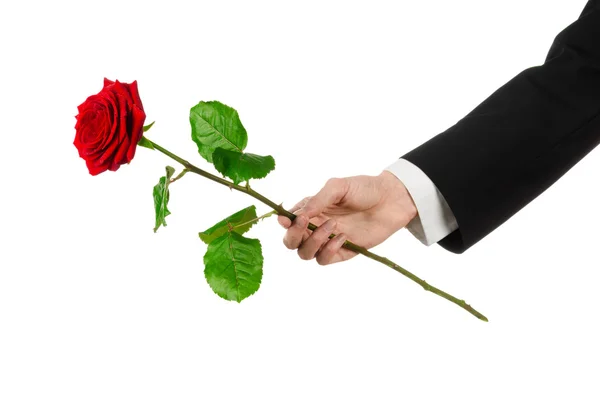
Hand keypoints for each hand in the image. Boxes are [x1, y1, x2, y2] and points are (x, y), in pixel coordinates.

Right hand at [278, 170, 417, 264]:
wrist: (392, 200)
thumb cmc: (364, 188)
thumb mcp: (338, 187)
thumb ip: (317, 200)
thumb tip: (297, 214)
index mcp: (311, 209)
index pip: (288, 221)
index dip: (283, 223)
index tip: (288, 219)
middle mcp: (316, 226)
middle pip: (291, 242)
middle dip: (293, 236)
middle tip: (306, 224)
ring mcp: (328, 240)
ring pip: (305, 254)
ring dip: (313, 242)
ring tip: (332, 225)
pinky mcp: (343, 252)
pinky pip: (325, 259)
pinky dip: (329, 251)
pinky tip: (343, 237)